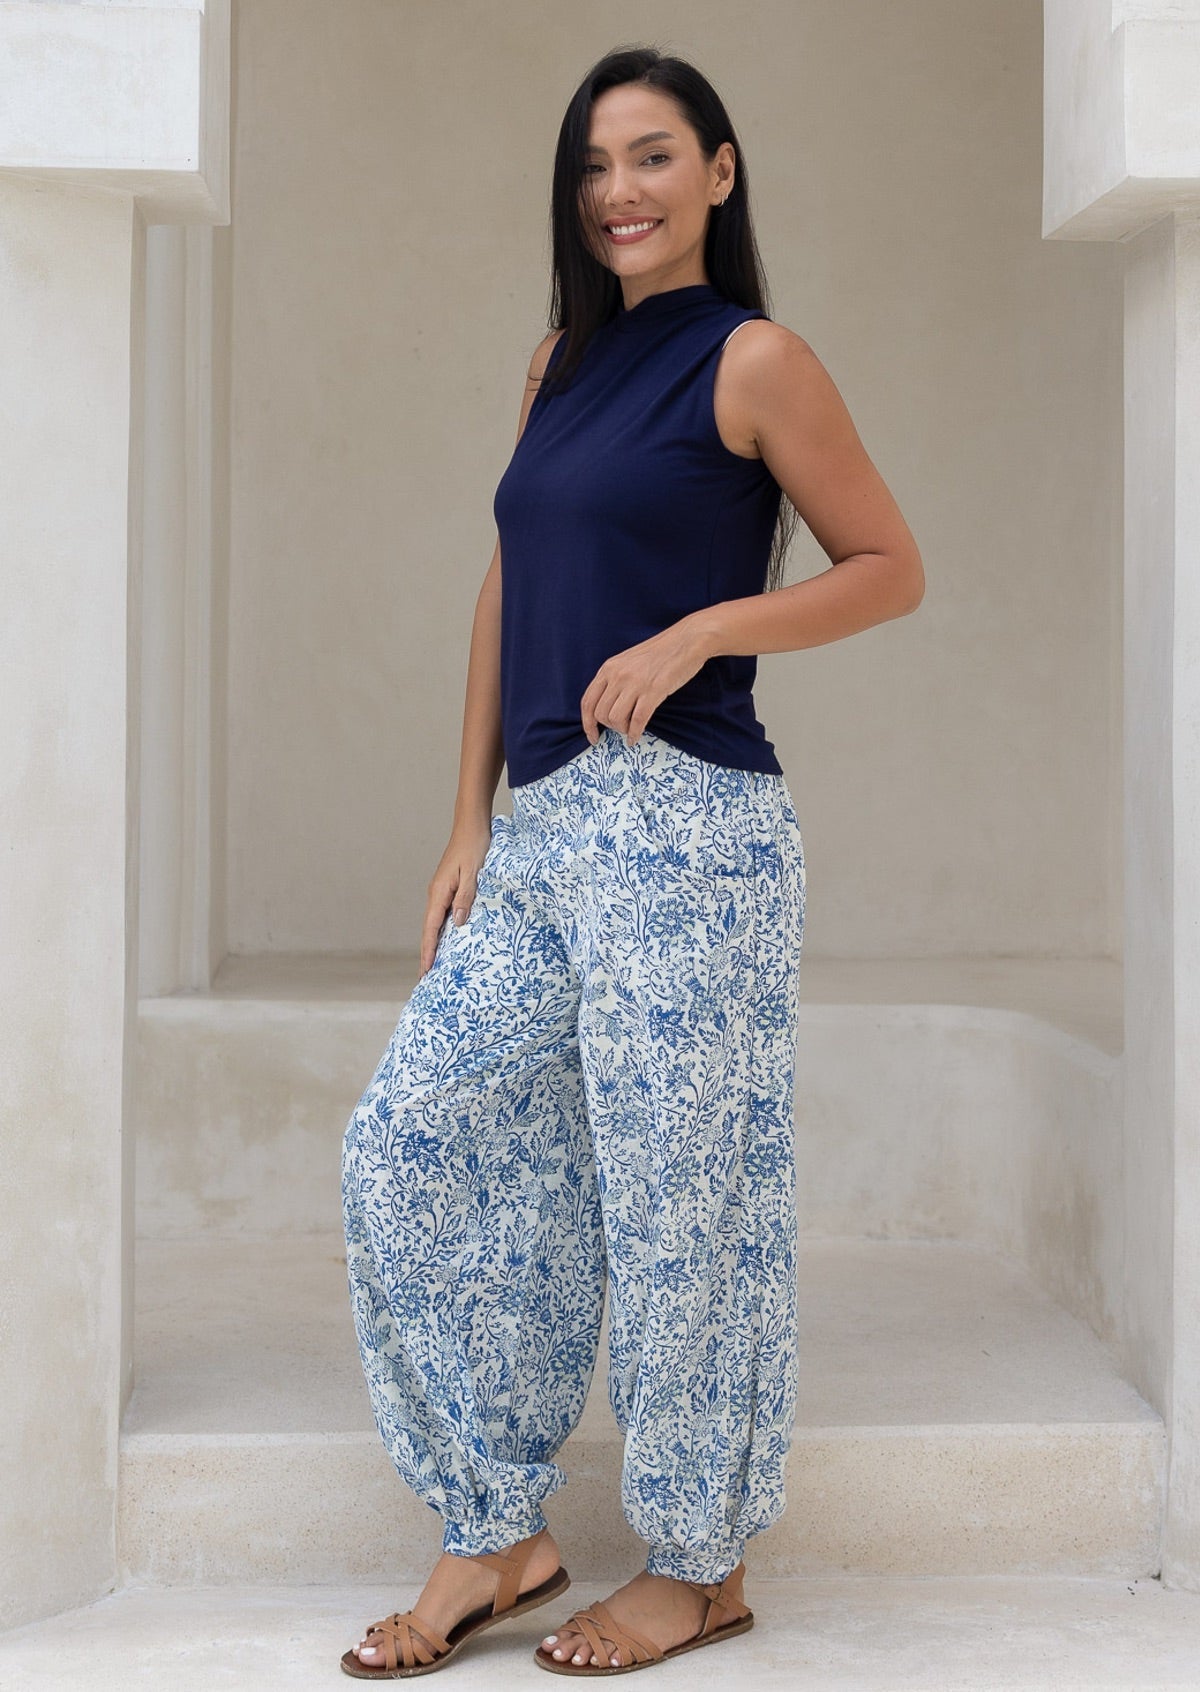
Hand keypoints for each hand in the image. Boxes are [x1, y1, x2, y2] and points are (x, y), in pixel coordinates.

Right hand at [419, 815, 492, 976]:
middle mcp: (437, 893)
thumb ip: (466, 898)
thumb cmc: (475, 846)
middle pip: (430, 929)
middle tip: (426, 978)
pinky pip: (443, 914)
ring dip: (435, 943)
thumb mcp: (474, 873)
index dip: (428, 951)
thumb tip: (457, 924)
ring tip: (435, 965)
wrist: (471, 824)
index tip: (425, 971)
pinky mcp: (449, 887)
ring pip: (435, 923)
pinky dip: (442, 930)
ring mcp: (442, 890)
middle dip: (428, 953)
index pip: (431, 928)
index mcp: (440, 892)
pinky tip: (449, 939)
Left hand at [580, 615, 710, 745]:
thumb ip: (615, 679)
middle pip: (601, 714)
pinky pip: (637, 721)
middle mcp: (618, 675)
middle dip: (609, 727)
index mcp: (609, 668)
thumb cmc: (660, 652)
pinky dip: (634, 734)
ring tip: (631, 728)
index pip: (588, 701)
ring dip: (622, 730)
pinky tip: (635, 738)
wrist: (687, 640)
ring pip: (616, 719)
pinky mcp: (653, 691)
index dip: (587, 723)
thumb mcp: (628, 661)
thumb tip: (608, 706)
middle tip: (621, 728)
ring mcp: (635, 683)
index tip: (593, 735)